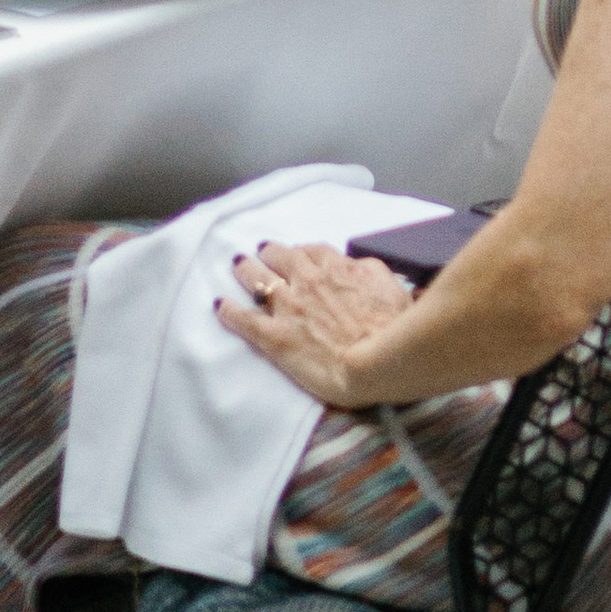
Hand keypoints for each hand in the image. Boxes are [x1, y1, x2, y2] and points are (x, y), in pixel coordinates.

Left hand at [215, 240, 412, 406]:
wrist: (376, 360)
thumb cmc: (390, 325)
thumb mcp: (387, 284)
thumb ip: (367, 270)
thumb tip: (355, 267)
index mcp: (335, 267)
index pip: (311, 251)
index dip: (300, 252)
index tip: (295, 254)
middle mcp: (307, 280)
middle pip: (279, 257)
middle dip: (269, 253)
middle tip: (260, 252)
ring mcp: (288, 307)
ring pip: (258, 280)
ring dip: (246, 270)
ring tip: (238, 265)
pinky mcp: (274, 336)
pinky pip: (244, 319)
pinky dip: (229, 311)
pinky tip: (220, 305)